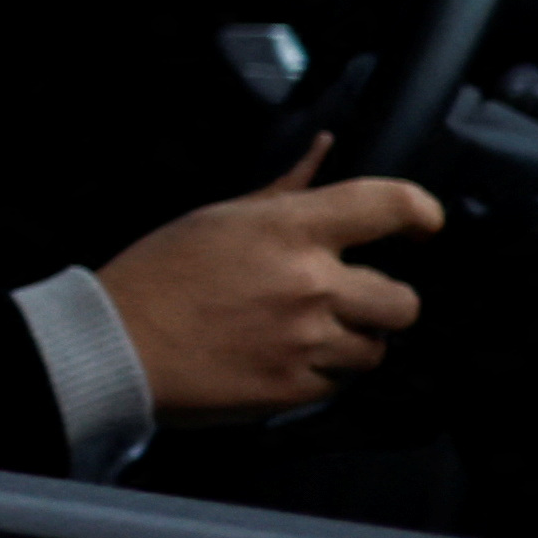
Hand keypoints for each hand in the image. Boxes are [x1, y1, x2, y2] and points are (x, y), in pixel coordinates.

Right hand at [95, 137, 443, 420]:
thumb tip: (326, 148)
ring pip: (376, 348)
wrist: (114, 344)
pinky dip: (320, 374)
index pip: (388, 205)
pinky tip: (282, 359)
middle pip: (403, 299)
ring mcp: (304, 341)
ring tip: (309, 335)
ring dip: (352, 341)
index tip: (423, 226)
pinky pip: (338, 383)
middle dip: (383, 300)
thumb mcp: (219, 217)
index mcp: (288, 229)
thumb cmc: (160, 272)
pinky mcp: (292, 390)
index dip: (421, 212)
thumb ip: (285, 189)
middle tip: (350, 299)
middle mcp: (308, 285)